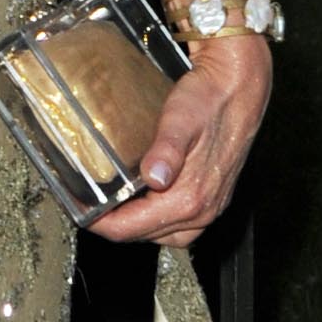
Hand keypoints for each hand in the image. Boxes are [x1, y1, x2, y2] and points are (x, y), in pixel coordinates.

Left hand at [84, 40, 271, 247]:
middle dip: (116, 226)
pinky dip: (159, 220)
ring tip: (115, 209)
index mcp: (190, 198)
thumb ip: (167, 149)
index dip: (100, 225)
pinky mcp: (216, 197)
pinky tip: (147, 202)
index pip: (132, 229)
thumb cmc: (209, 98)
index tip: (80, 212)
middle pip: (146, 236)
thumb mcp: (181, 119)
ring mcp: (212, 206)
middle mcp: (203, 210)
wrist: (241, 85)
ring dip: (138, 227)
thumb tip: (155, 177)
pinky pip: (182, 224)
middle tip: (91, 209)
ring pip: (165, 235)